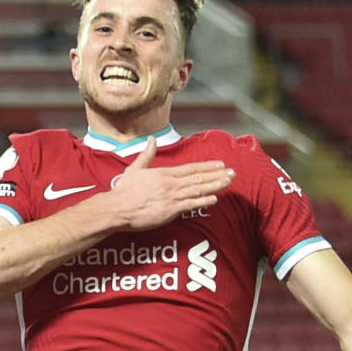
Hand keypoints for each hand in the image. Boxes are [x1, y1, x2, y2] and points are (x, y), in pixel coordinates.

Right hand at [108, 136, 234, 229]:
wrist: (116, 208)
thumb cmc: (124, 192)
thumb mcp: (135, 169)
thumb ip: (146, 155)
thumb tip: (151, 140)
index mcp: (164, 173)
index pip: (191, 168)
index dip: (207, 166)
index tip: (221, 164)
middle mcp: (170, 183)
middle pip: (199, 178)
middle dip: (217, 175)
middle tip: (234, 173)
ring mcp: (171, 196)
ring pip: (198, 189)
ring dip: (215, 185)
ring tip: (229, 182)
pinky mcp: (169, 210)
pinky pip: (190, 205)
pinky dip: (203, 201)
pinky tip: (215, 198)